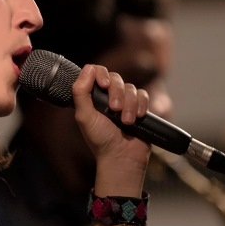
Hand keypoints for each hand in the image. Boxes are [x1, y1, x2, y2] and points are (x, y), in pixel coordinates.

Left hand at [72, 64, 150, 194]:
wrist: (121, 157)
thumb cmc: (100, 139)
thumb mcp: (84, 116)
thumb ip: (81, 92)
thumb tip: (88, 68)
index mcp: (93, 96)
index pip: (96, 71)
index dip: (101, 74)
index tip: (104, 85)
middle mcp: (108, 96)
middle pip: (115, 77)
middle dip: (117, 93)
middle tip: (114, 110)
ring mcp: (125, 101)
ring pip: (131, 87)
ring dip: (129, 104)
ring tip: (126, 121)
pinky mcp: (140, 107)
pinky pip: (143, 95)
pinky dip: (141, 105)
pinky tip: (137, 118)